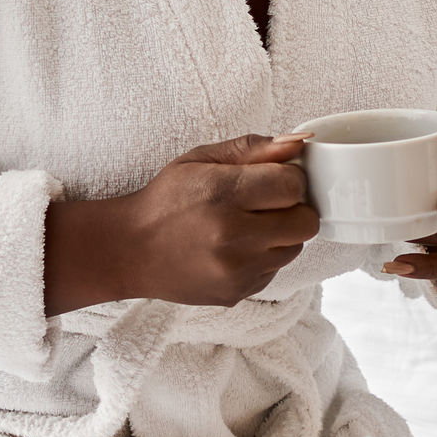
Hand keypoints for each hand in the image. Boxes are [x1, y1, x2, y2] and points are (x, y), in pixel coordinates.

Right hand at [44, 135, 318, 311]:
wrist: (130, 250)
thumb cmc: (166, 199)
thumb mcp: (200, 159)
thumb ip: (252, 149)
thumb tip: (298, 142)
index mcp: (224, 195)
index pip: (293, 185)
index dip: (289, 178)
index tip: (272, 178)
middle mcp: (233, 236)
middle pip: (305, 222)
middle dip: (294, 208)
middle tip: (267, 203)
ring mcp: (236, 271)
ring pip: (294, 249)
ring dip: (281, 235)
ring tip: (248, 225)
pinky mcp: (238, 293)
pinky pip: (274, 271)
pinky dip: (263, 257)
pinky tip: (236, 248)